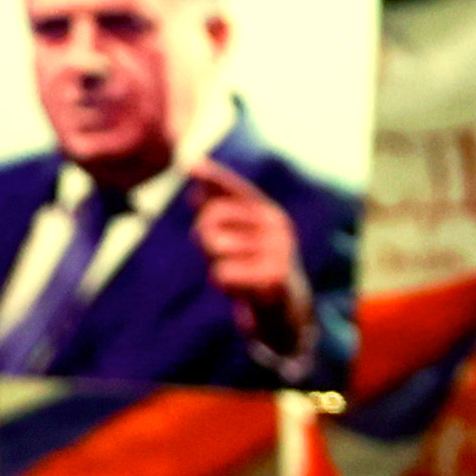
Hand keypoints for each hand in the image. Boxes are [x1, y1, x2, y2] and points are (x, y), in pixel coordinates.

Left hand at [187, 160, 313, 357]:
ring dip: (216, 264)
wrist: (286, 310)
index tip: (189, 164)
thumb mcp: (239, 240)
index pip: (235, 189)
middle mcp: (277, 224)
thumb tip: (193, 190)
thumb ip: (220, 217)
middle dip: (204, 237)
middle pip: (212, 216)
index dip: (213, 177)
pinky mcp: (275, 276)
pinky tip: (242, 289)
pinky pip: (223, 273)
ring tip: (237, 274)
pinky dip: (225, 283)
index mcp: (268, 212)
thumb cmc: (255, 270)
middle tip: (218, 255)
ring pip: (216, 248)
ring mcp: (278, 249)